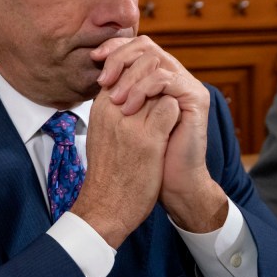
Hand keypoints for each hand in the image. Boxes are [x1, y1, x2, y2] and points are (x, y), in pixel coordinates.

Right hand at [70, 87, 178, 247]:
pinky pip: (169, 107)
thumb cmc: (107, 171)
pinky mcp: (149, 138)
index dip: (139, 71)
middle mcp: (113, 110)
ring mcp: (131, 123)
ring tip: (168, 111)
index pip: (122, 70)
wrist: (106, 206)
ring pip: (158, 86)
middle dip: (155, 77)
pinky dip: (176, 111)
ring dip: (166, 94)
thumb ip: (113, 110)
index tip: (149, 82)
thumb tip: (128, 92)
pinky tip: (175, 125)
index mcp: (101, 107)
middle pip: (141, 72)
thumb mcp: (101, 132)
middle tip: (164, 91)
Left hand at [91, 36, 225, 232]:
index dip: (114, 47)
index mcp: (155, 77)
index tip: (94, 58)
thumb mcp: (122, 116)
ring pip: (155, 59)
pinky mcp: (196, 97)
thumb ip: (116, 90)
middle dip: (119, 59)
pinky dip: (144, 89)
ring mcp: (186, 85)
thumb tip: (94, 68)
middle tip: (103, 81)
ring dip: (129, 77)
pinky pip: (166, 79)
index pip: (136, 46)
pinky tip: (130, 108)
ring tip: (116, 102)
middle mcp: (173, 76)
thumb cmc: (144, 154)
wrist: (170, 182)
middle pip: (146, 45)